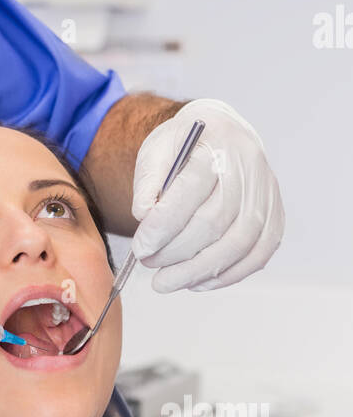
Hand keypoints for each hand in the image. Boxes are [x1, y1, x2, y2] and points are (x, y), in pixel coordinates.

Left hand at [130, 98, 284, 291]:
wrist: (223, 135)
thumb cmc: (186, 147)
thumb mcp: (157, 151)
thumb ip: (147, 184)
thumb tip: (145, 219)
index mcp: (217, 146)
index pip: (190, 191)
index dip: (163, 225)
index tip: (141, 246)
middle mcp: (249, 170)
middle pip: (214, 222)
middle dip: (176, 252)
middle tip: (148, 263)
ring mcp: (267, 195)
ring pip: (236, 245)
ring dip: (197, 271)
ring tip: (166, 280)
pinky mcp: (275, 217)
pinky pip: (256, 255)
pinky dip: (226, 275)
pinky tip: (197, 281)